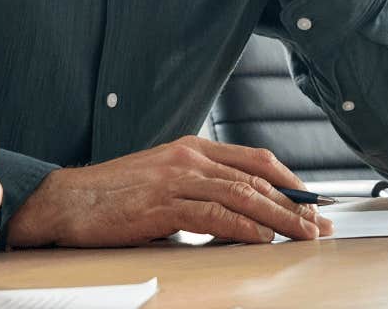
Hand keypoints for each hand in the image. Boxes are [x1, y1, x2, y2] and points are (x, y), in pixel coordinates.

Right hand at [3, 135, 333, 247]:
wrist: (67, 200)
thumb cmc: (113, 195)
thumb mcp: (163, 181)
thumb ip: (200, 189)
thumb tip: (240, 215)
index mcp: (192, 147)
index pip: (255, 159)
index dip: (290, 181)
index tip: (312, 202)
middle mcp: (189, 158)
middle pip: (256, 178)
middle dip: (294, 203)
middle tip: (320, 225)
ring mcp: (176, 179)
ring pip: (242, 195)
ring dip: (279, 218)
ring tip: (304, 235)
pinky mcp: (163, 204)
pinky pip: (214, 215)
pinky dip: (244, 227)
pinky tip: (264, 239)